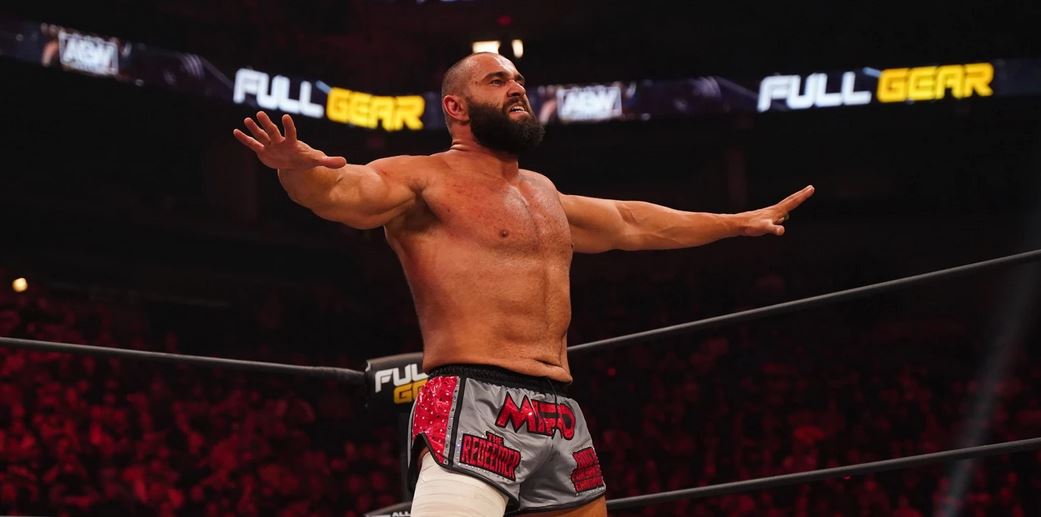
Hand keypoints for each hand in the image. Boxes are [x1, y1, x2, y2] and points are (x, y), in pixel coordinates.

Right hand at [232, 111, 346, 170]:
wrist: (293, 162)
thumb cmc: (305, 159)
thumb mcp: (316, 161)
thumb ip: (329, 161)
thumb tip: (345, 162)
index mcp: (292, 143)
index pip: (291, 133)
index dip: (288, 126)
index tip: (286, 116)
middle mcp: (280, 141)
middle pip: (273, 131)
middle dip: (267, 124)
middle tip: (260, 113)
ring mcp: (270, 145)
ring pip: (261, 135)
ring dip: (254, 128)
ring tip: (247, 119)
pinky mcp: (263, 150)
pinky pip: (252, 144)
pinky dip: (244, 139)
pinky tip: (235, 131)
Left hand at [740, 185, 814, 236]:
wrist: (738, 224)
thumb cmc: (751, 227)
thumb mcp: (764, 228)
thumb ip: (773, 229)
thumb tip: (781, 230)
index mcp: (777, 211)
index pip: (793, 202)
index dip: (803, 196)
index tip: (812, 188)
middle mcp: (774, 209)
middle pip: (790, 200)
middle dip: (801, 194)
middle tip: (810, 188)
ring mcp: (770, 212)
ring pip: (785, 205)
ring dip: (793, 200)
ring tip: (799, 197)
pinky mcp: (765, 217)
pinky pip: (778, 212)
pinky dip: (784, 211)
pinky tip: (782, 217)